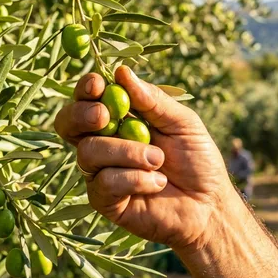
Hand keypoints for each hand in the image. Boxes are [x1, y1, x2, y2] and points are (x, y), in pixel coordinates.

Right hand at [54, 66, 235, 252]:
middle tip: (104, 116)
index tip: (97, 85)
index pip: (89, 98)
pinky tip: (157, 183)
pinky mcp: (105, 201)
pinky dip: (134, 179)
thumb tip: (122, 72)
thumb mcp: (182, 122)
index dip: (86, 89)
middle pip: (68, 123)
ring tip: (158, 161)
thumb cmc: (198, 160)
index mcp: (119, 118)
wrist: (209, 205)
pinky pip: (104, 183)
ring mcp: (101, 172)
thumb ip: (153, 100)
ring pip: (89, 152)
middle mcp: (103, 143)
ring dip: (127, 152)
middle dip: (80, 114)